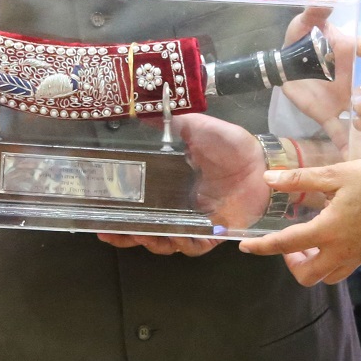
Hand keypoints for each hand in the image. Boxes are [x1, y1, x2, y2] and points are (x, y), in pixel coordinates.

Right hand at [92, 114, 263, 254]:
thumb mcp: (195, 128)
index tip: (98, 216)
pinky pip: (195, 246)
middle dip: (126, 235)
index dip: (119, 213)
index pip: (138, 205)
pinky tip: (173, 238)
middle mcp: (179, 207)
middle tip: (109, 232)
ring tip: (139, 235)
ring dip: (151, 241)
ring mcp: (196, 222)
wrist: (262, 159)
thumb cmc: (229, 144)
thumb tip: (139, 114)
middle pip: (146, 228)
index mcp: (170, 185)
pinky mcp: (215, 233)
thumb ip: (169, 125)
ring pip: (166, 242)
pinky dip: (183, 245)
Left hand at [237, 158, 360, 283]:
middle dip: (290, 264)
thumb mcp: (335, 174)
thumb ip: (299, 179)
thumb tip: (269, 179)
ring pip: (324, 278)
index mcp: (328, 230)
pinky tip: (330, 241)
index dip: (262, 247)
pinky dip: (328, 264)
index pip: (285, 245)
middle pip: (305, 276)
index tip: (245, 246)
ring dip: (310, 266)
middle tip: (290, 242)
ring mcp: (355, 256)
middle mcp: (340, 250)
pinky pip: (340, 271)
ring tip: (309, 242)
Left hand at [281, 0, 360, 141]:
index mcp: (352, 53)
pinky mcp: (330, 116)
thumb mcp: (305, 22)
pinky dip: (349, 145)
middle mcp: (355, 78)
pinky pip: (344, 133)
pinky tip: (349, 155)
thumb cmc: (300, 40)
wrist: (281, 66)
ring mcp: (346, 99)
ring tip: (360, 122)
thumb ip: (318, 6)